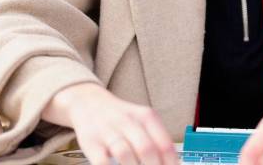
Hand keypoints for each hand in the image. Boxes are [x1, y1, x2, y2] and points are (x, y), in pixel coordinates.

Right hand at [43, 82, 178, 164]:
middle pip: (146, 149)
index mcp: (146, 117)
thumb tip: (173, 163)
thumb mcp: (143, 121)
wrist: (89, 102)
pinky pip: (102, 161)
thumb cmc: (121, 118)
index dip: (170, 163)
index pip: (165, 144)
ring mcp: (108, 131)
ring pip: (125, 154)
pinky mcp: (91, 142)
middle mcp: (128, 121)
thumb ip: (157, 140)